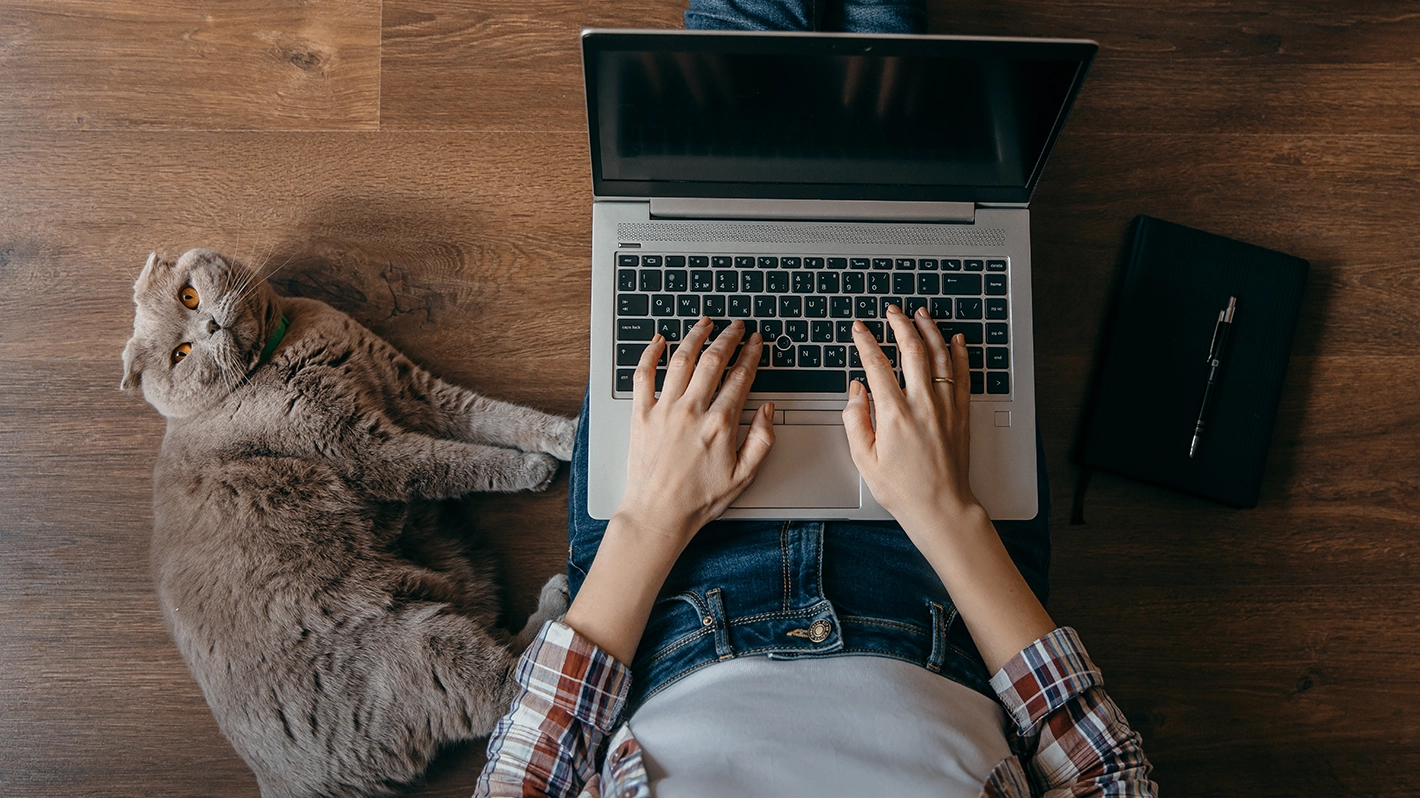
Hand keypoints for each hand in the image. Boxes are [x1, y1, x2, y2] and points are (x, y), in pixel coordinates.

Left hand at [617, 317, 775, 548]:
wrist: (658, 514)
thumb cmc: (699, 499)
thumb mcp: (744, 476)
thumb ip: (762, 441)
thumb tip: (768, 411)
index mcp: (720, 424)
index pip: (741, 378)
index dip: (751, 355)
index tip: (756, 343)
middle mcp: (692, 410)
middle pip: (713, 360)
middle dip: (728, 338)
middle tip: (736, 327)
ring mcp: (664, 410)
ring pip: (681, 359)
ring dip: (695, 336)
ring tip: (705, 323)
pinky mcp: (641, 414)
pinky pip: (643, 374)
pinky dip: (650, 353)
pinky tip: (659, 340)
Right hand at [843, 305, 1054, 671]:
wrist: (941, 507)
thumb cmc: (903, 489)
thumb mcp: (865, 459)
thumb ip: (855, 420)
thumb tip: (856, 391)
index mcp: (894, 414)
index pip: (877, 365)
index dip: (866, 342)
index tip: (859, 329)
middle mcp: (922, 404)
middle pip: (912, 350)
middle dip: (900, 325)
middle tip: (892, 312)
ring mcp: (945, 407)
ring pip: (940, 356)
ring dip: (930, 331)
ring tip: (921, 315)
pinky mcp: (961, 414)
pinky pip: (962, 375)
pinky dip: (959, 354)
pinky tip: (956, 340)